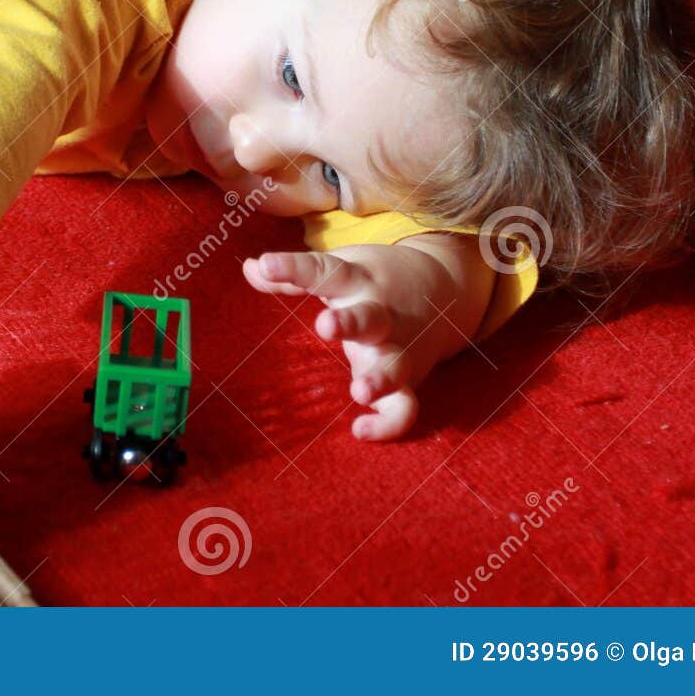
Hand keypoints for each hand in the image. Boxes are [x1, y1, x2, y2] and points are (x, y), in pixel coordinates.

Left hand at [242, 237, 491, 440]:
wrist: (444, 288)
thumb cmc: (374, 279)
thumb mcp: (341, 267)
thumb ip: (296, 274)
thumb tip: (249, 266)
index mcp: (358, 280)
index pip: (325, 271)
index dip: (294, 267)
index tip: (266, 264)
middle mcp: (381, 313)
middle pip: (369, 318)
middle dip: (350, 323)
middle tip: (325, 326)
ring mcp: (399, 348)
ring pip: (395, 365)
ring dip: (381, 379)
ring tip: (359, 392)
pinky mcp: (409, 379)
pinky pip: (406, 406)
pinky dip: (389, 423)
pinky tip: (360, 430)